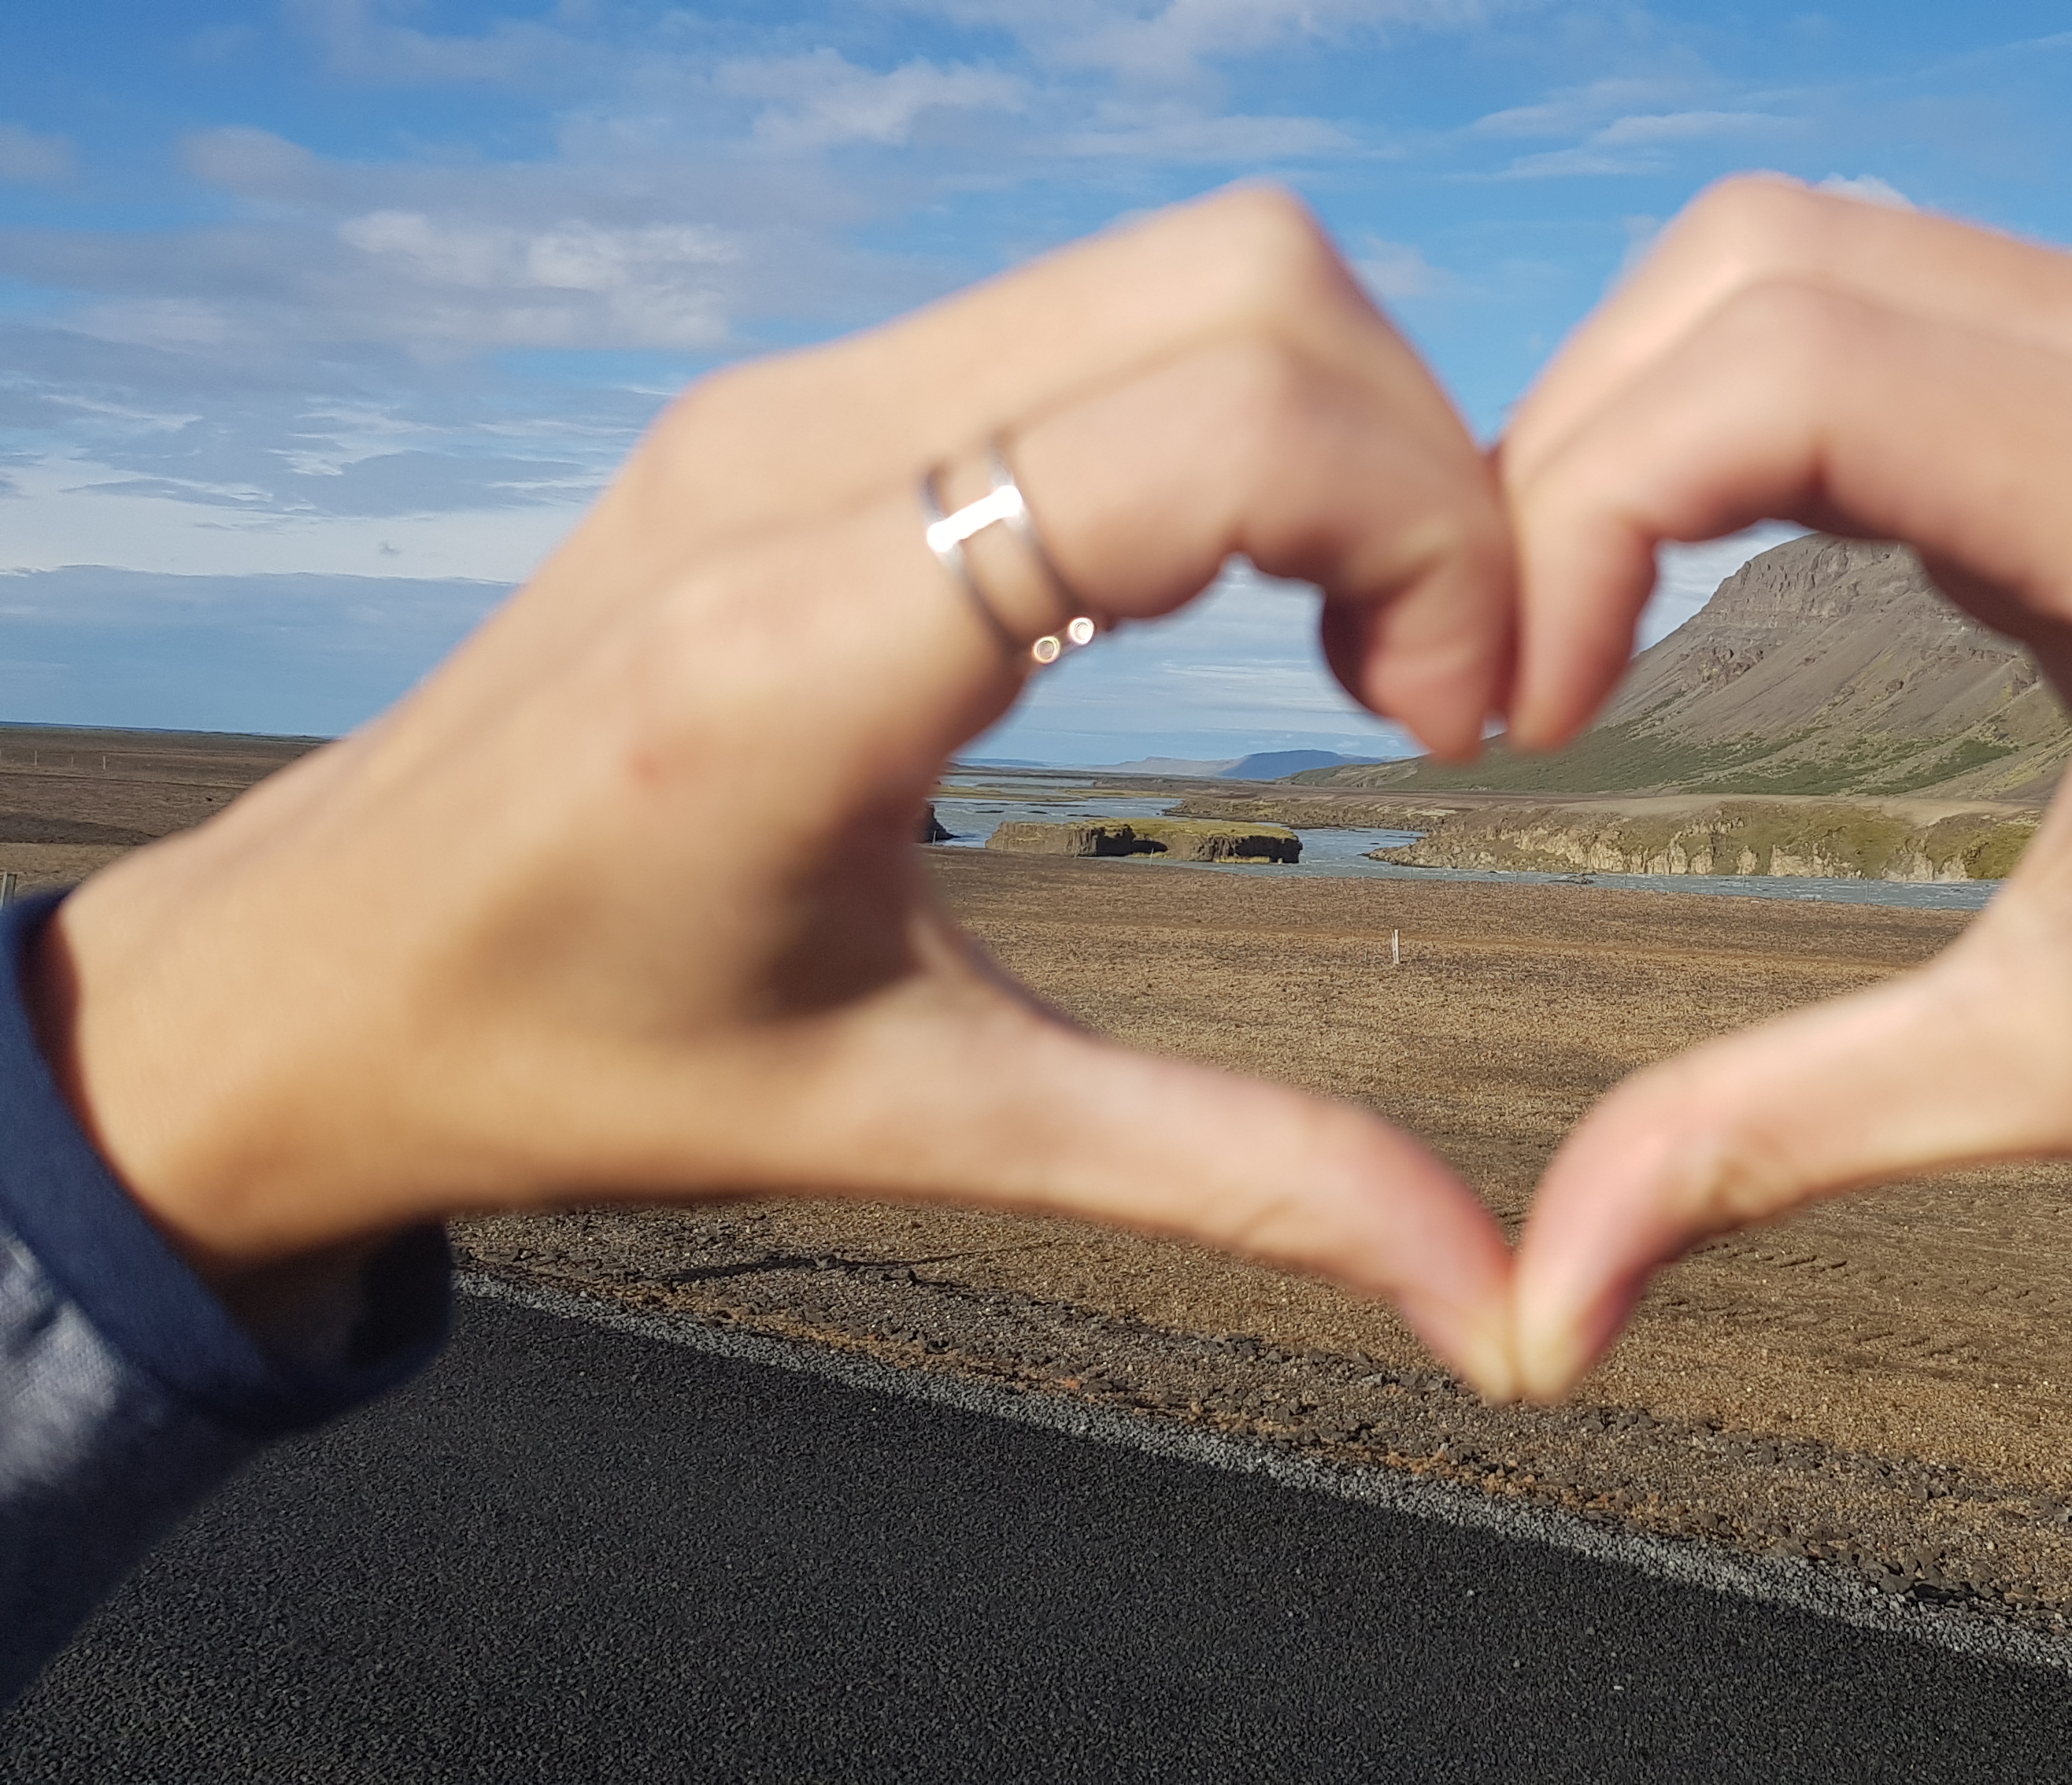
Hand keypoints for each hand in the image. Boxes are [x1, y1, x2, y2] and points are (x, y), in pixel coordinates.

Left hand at [28, 188, 1524, 1392]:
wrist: (301, 984)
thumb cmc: (567, 1065)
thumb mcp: (920, 1124)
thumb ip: (1231, 1176)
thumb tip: (1487, 1299)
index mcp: (813, 644)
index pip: (1222, 424)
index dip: (1428, 537)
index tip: (1449, 725)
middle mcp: (796, 460)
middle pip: (1249, 276)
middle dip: (1424, 461)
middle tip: (1427, 682)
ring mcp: (788, 399)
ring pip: (1188, 264)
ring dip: (1340, 429)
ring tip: (1354, 639)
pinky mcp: (793, 401)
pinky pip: (1096, 311)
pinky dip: (1237, 415)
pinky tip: (1232, 591)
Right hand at [1498, 177, 2071, 1397]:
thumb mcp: (2045, 1076)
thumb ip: (1763, 1141)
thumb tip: (1531, 1317)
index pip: (1794, 371)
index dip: (1586, 510)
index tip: (1525, 717)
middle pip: (1769, 261)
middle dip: (1580, 440)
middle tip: (1512, 659)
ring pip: (1812, 252)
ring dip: (1649, 410)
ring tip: (1572, 614)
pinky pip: (1892, 298)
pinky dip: (1746, 403)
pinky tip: (1686, 560)